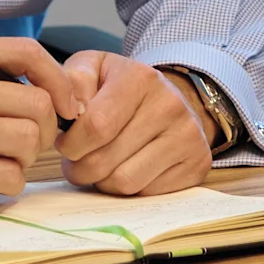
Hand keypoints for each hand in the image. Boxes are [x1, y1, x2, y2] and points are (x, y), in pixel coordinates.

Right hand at [0, 41, 61, 212]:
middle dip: (47, 129)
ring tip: (6, 160)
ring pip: (28, 139)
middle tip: (32, 142)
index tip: (67, 104)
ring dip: (28, 158)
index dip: (58, 78)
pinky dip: (12, 183)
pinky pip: (10, 175)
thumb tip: (58, 91)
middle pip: (36, 103)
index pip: (24, 52)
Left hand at [47, 52, 213, 196]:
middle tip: (77, 161)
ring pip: (124, 182)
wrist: (168, 100)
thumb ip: (71, 81)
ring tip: (100, 166)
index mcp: (141, 78)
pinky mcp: (197, 164)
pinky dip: (129, 189)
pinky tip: (126, 169)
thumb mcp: (93, 69)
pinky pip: (147, 193)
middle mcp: (171, 105)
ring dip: (102, 182)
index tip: (66, 144)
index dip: (71, 144)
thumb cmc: (121, 88)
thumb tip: (69, 111)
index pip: (96, 126)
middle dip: (80, 168)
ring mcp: (188, 137)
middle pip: (106, 160)